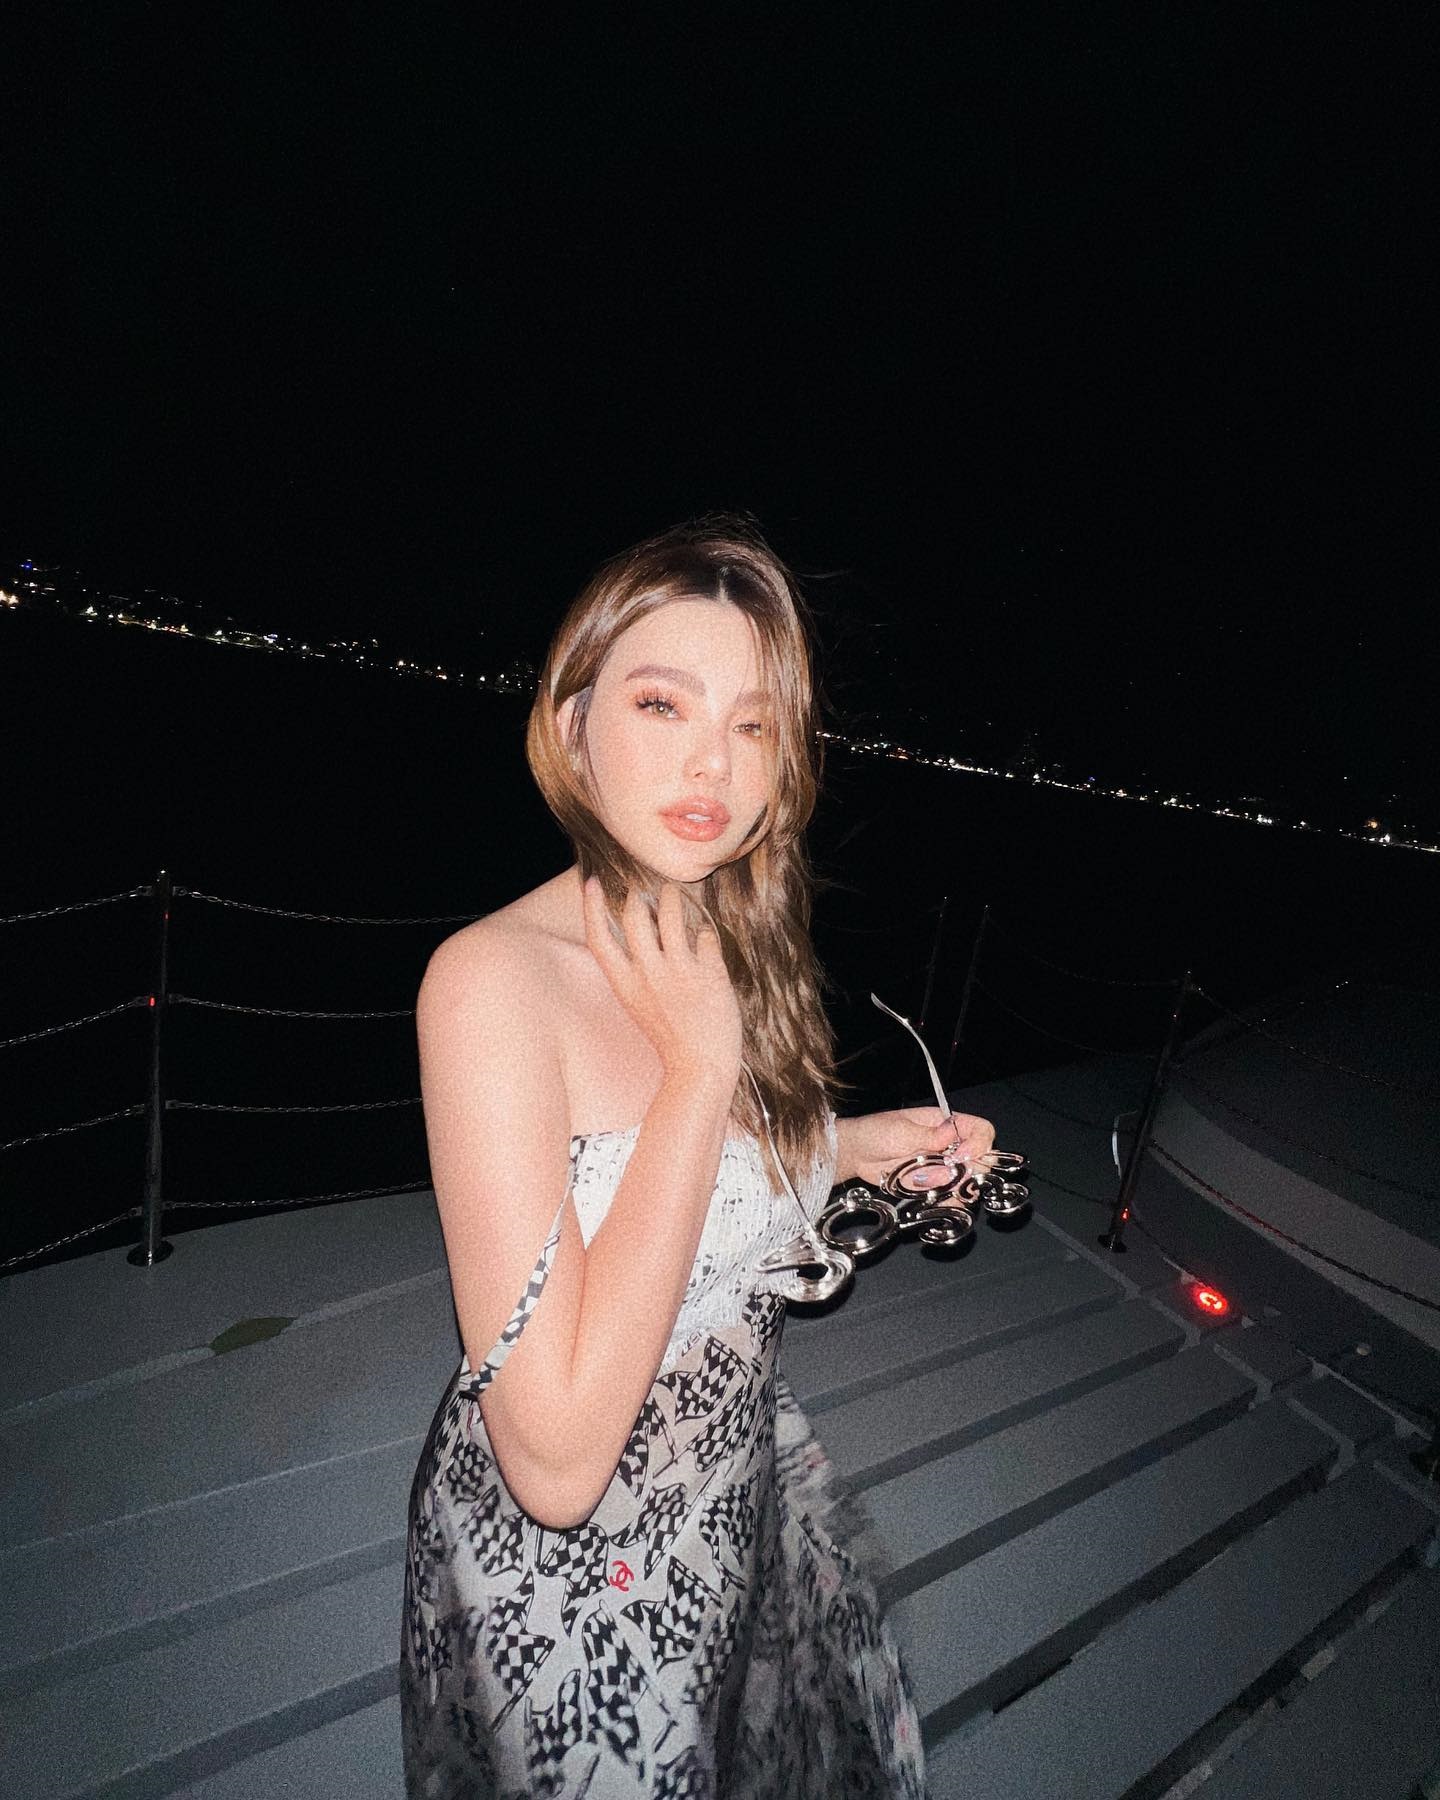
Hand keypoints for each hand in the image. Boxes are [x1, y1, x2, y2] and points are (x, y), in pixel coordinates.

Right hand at [582, 877, 742, 1082]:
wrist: (700, 1068)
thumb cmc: (671, 1036)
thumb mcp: (640, 1003)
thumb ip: (638, 970)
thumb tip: (647, 927)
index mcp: (625, 985)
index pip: (599, 938)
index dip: (591, 906)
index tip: (590, 882)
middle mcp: (648, 974)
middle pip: (635, 915)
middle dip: (639, 894)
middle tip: (647, 889)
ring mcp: (679, 972)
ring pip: (672, 913)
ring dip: (673, 898)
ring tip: (675, 893)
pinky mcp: (709, 974)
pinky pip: (706, 936)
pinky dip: (706, 935)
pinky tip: (706, 942)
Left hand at [841, 1105, 995, 1189]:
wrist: (857, 1154)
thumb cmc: (877, 1133)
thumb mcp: (901, 1130)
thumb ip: (929, 1135)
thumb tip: (953, 1132)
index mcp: (946, 1124)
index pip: (980, 1130)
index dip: (979, 1143)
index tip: (962, 1156)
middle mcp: (950, 1146)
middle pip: (982, 1159)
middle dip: (971, 1170)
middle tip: (948, 1175)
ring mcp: (943, 1168)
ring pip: (969, 1182)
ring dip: (956, 1187)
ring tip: (930, 1184)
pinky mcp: (933, 1186)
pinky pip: (951, 1197)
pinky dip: (948, 1201)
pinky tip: (936, 1200)